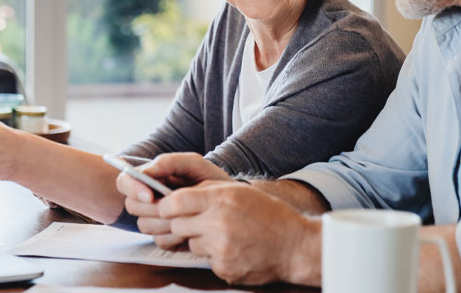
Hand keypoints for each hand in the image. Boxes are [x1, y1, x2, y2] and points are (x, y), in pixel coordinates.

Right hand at [116, 153, 230, 248]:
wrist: (230, 204)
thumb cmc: (210, 180)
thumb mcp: (193, 164)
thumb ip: (168, 162)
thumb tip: (145, 173)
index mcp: (150, 179)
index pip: (124, 182)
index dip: (132, 188)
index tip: (151, 194)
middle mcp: (148, 199)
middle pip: (131, 206)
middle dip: (151, 208)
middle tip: (174, 206)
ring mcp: (156, 220)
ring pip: (143, 225)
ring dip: (164, 222)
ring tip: (187, 216)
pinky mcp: (166, 238)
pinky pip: (159, 240)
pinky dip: (174, 236)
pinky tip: (190, 229)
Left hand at [158, 182, 320, 284]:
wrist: (294, 245)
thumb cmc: (267, 214)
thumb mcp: (238, 191)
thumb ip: (206, 191)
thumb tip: (175, 196)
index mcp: (221, 198)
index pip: (174, 202)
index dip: (165, 206)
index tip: (167, 208)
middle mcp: (218, 222)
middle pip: (176, 225)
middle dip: (181, 225)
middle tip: (196, 223)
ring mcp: (220, 247)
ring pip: (190, 244)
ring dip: (199, 240)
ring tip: (223, 235)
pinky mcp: (224, 268)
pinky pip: (205, 261)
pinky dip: (214, 256)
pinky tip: (233, 249)